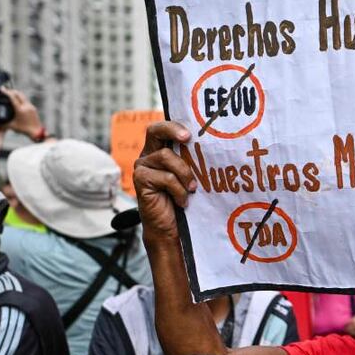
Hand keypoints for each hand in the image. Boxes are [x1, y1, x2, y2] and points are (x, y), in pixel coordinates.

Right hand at [1, 87, 45, 139]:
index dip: (6, 91)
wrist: (36, 132)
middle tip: (6, 90)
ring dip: (17, 93)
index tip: (1, 88)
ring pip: (23, 96)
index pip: (12, 97)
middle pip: (18, 93)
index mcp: (20, 109)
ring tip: (11, 94)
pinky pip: (26, 100)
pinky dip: (21, 98)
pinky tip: (17, 101)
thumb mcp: (12, 126)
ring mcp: (31, 106)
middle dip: (11, 91)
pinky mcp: (33, 107)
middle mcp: (26, 106)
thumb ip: (4, 124)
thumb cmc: (25, 130)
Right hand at [133, 121, 196, 242]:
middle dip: (172, 131)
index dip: (174, 125)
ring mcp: (142, 167)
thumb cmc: (183, 201)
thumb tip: (213, 146)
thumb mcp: (189, 176)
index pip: (163, 129)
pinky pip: (165, 177)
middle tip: (188, 138)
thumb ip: (192, 161)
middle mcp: (148, 156)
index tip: (191, 133)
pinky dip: (178, 190)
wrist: (170, 229)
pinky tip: (182, 201)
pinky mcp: (141, 180)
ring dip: (184, 173)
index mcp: (159, 150)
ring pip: (166, 156)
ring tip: (192, 189)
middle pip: (154, 131)